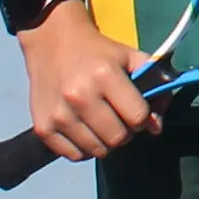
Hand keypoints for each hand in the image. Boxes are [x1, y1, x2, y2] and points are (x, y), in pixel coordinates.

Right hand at [19, 1, 156, 163]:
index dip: (142, 117)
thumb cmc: (97, 52)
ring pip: (98, 151)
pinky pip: (75, 156)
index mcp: (105, 75)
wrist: (52, 43)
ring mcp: (59, 114)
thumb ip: (154, 86)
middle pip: (118, 138)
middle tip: (119, 118)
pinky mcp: (43, 128)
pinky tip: (84, 129)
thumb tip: (155, 128)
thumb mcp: (131, 57)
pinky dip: (85, 148)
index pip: (137, 117)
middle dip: (126, 132)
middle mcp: (79, 96)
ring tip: (102, 123)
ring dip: (106, 142)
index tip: (135, 109)